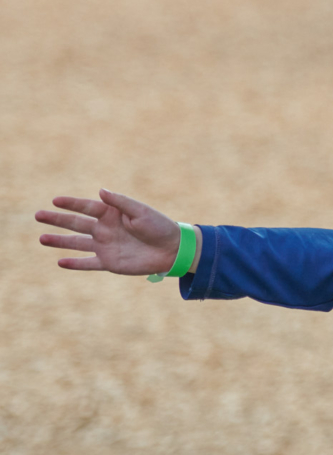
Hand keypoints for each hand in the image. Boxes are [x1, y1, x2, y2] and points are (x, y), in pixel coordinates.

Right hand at [36, 189, 180, 274]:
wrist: (173, 250)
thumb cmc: (159, 226)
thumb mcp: (141, 211)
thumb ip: (120, 202)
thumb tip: (100, 191)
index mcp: (112, 213)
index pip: (87, 207)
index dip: (71, 204)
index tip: (55, 200)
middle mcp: (105, 229)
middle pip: (76, 223)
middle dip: (57, 220)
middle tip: (38, 215)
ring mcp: (105, 246)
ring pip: (77, 243)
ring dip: (59, 241)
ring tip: (41, 239)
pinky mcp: (109, 262)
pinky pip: (88, 263)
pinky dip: (75, 263)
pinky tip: (60, 262)